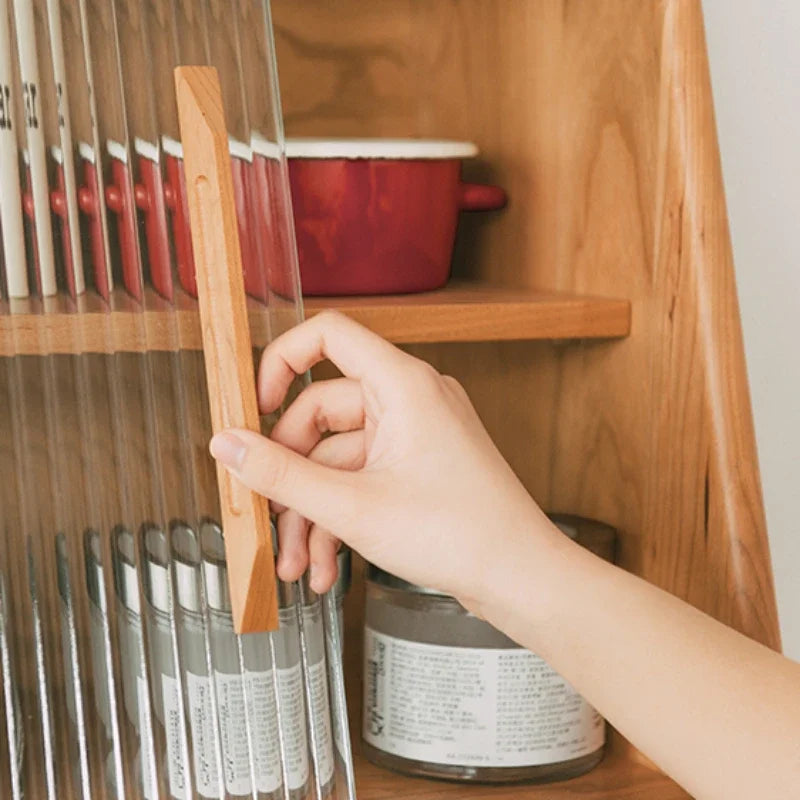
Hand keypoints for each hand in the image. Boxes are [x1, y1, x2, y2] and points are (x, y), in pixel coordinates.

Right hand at [209, 311, 557, 611]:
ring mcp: (416, 434)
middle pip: (321, 413)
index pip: (329, 335)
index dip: (281, 363)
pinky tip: (326, 566)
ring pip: (339, 458)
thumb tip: (226, 444)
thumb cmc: (460, 535)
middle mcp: (410, 399)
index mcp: (403, 385)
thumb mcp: (353, 506)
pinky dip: (340, 517)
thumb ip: (281, 474)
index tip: (255, 409)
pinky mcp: (418, 466)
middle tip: (269, 520)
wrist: (521, 579)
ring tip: (298, 565)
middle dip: (291, 477)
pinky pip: (363, 477)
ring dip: (312, 512)